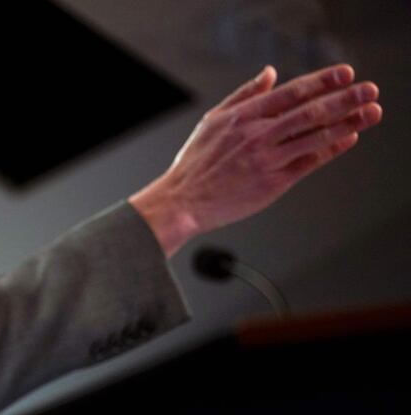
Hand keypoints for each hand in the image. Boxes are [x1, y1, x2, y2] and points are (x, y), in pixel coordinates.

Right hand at [129, 64, 381, 257]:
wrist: (183, 201)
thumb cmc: (195, 164)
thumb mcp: (213, 120)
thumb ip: (244, 95)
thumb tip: (270, 74)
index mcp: (242, 117)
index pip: (291, 93)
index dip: (322, 82)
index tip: (345, 75)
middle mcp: (257, 136)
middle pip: (310, 112)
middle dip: (345, 99)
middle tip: (369, 91)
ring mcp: (267, 160)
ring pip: (314, 137)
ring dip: (346, 123)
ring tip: (370, 114)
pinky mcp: (273, 183)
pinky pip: (309, 162)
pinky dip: (330, 150)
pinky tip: (346, 139)